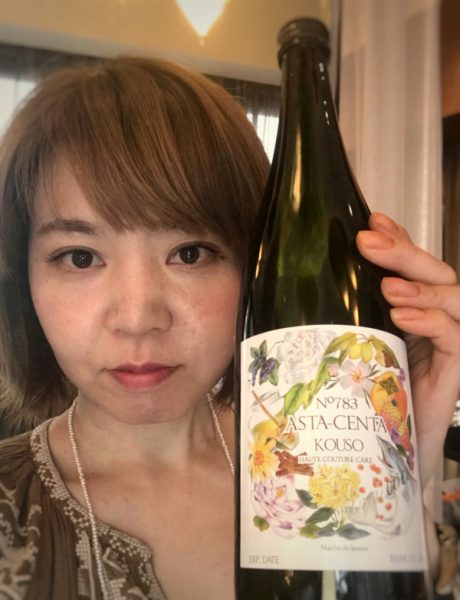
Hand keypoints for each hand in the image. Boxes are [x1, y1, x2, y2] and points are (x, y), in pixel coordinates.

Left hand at [356, 212, 459, 487]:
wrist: (385, 450)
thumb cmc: (365, 397)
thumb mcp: (351, 346)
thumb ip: (343, 316)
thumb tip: (303, 286)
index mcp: (409, 309)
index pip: (410, 265)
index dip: (397, 238)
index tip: (371, 219)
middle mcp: (432, 320)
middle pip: (432, 272)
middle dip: (402, 252)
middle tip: (367, 240)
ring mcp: (447, 343)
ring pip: (451, 297)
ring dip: (418, 284)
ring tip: (385, 283)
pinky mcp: (454, 368)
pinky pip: (453, 335)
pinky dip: (430, 320)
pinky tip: (401, 316)